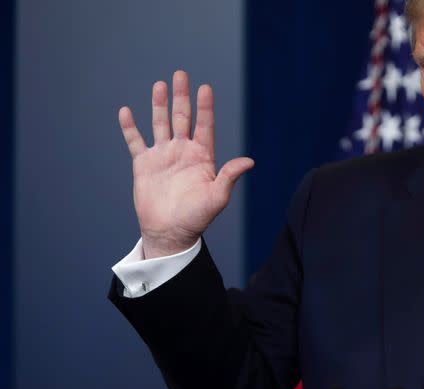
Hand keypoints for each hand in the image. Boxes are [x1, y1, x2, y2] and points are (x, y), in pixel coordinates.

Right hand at [118, 70, 253, 258]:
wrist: (171, 232)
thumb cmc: (197, 217)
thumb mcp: (217, 197)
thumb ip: (229, 176)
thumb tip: (249, 161)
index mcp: (202, 157)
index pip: (204, 126)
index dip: (205, 107)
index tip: (205, 88)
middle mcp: (182, 152)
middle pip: (182, 118)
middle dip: (182, 97)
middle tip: (181, 74)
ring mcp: (163, 157)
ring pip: (160, 124)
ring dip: (159, 105)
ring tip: (160, 85)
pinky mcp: (144, 165)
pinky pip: (135, 142)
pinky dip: (130, 127)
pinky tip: (126, 111)